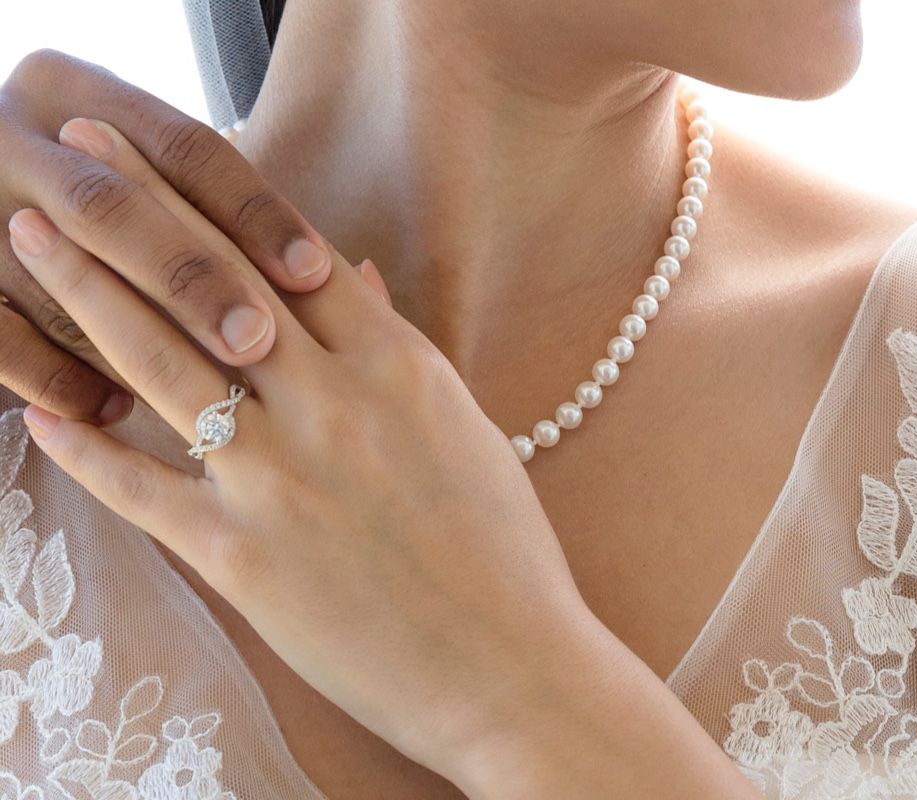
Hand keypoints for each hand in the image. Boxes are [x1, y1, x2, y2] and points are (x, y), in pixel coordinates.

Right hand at [0, 50, 343, 423]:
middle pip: (113, 211)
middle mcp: (9, 133)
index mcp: (71, 89)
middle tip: (256, 339)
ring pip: (46, 278)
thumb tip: (348, 273)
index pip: (186, 147)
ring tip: (208, 404)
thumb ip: (221, 203)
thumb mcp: (140, 163)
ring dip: (127, 343)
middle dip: (190, 280)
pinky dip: (56, 379)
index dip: (252, 210)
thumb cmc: (103, 193)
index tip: (313, 269)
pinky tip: (111, 412)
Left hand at [8, 119, 596, 785]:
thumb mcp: (465, 429)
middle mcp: (332, 408)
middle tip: (70, 148)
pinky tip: (40, 414)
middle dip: (131, 208)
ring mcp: (282, 481)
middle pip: (211, 286)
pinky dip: (86, 452)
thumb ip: (400, 347)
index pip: (285, 256)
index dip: (209, 193)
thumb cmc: (504, 552)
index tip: (155, 148)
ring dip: (87, 292)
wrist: (512, 667)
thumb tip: (351, 276)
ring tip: (32, 238)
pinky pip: (145, 491)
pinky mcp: (244, 559)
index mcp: (396, 369)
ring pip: (162, 363)